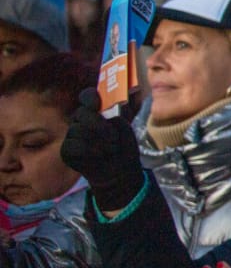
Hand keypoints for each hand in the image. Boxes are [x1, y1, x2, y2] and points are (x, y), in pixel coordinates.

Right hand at [59, 89, 144, 213]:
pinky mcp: (66, 150)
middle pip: (82, 113)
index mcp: (96, 111)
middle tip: (113, 137)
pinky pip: (73, 146)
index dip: (90, 97)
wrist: (119, 171)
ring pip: (78, 130)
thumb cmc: (123, 146)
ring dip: (98, 141)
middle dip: (99, 125)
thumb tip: (117, 108)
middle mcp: (81, 120)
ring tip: (110, 149)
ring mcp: (72, 135)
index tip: (97, 104)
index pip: (87, 96)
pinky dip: (89, 151)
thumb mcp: (126, 129)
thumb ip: (120, 116)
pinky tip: (99, 156)